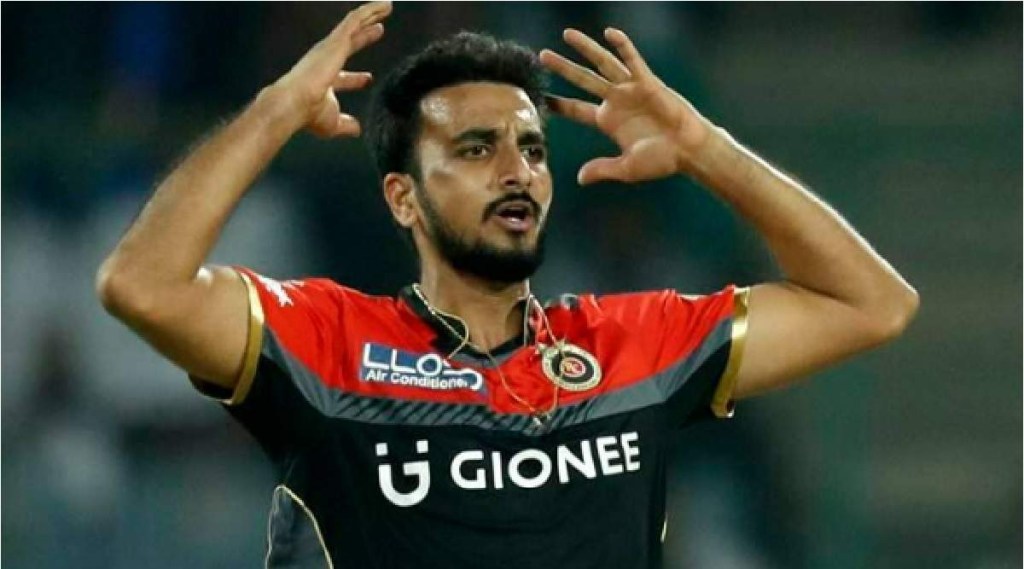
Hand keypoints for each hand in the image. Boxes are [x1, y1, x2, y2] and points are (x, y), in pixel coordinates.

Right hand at [270, 1, 392, 137]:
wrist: (295, 102)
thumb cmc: (310, 114)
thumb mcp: (333, 123)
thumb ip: (346, 125)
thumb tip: (357, 130)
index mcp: (325, 80)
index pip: (343, 77)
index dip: (356, 79)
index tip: (368, 79)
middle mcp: (326, 60)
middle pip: (350, 43)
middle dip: (364, 35)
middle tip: (378, 29)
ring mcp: (331, 48)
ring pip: (354, 24)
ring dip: (370, 15)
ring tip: (386, 6)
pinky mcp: (336, 40)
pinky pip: (355, 19)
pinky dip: (370, 11)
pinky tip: (383, 6)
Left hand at [540, 28, 714, 184]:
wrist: (689, 150)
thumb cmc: (661, 160)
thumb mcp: (627, 168)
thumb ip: (603, 169)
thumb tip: (580, 178)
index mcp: (608, 121)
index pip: (576, 110)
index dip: (557, 104)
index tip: (538, 97)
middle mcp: (616, 102)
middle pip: (582, 80)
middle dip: (563, 68)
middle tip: (542, 56)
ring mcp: (631, 90)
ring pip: (603, 65)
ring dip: (586, 49)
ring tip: (566, 34)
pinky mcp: (649, 83)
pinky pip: (633, 61)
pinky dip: (623, 47)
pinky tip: (609, 33)